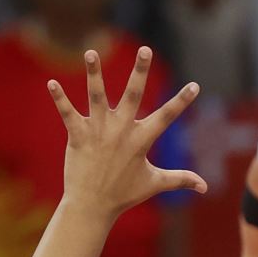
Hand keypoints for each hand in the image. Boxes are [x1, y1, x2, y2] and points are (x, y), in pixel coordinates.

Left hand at [49, 48, 206, 222]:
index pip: (166, 116)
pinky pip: (67, 113)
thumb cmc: (124, 194)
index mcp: (141, 140)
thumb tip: (205, 187)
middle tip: (145, 49)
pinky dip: (59, 99)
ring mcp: (98, 132)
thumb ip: (180, 179)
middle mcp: (121, 131)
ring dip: (94, 74)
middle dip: (140, 72)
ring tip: (91, 52)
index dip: (182, 102)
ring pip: (96, 96)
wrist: (92, 207)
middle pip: (133, 95)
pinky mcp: (77, 136)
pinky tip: (51, 83)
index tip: (195, 85)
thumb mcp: (155, 183)